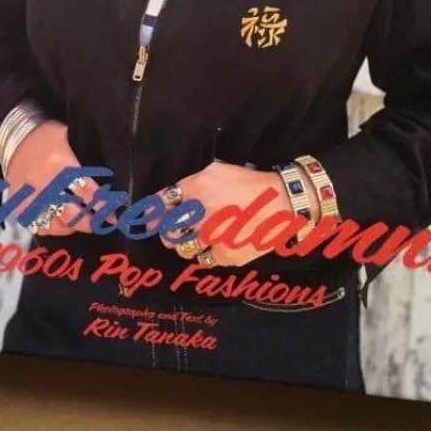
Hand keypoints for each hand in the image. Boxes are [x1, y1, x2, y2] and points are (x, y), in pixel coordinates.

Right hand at [5, 119, 99, 235]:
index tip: (113, 214)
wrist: (14, 138)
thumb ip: (85, 158)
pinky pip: (38, 227)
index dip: (102, 205)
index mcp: (59, 165)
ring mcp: (28, 198)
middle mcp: (43, 184)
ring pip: (54, 225)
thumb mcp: (70, 138)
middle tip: (101, 222)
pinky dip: (53, 228)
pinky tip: (62, 223)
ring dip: (72, 226)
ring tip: (82, 222)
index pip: (86, 191)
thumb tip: (108, 178)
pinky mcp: (18, 206)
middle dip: (89, 222)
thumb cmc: (47, 136)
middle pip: (70, 214)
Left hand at [157, 161, 303, 266]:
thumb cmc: (249, 183)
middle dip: (167, 230)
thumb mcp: (217, 172)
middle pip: (167, 231)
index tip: (148, 218)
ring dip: (186, 243)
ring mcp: (212, 238)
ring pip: (183, 248)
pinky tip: (218, 243)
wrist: (283, 203)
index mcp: (197, 188)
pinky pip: (204, 259)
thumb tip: (168, 199)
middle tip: (172, 230)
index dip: (152, 213)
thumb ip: (191, 184)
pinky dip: (207, 253)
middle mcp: (201, 214)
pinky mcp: (225, 256)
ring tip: (200, 235)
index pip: (162, 204)